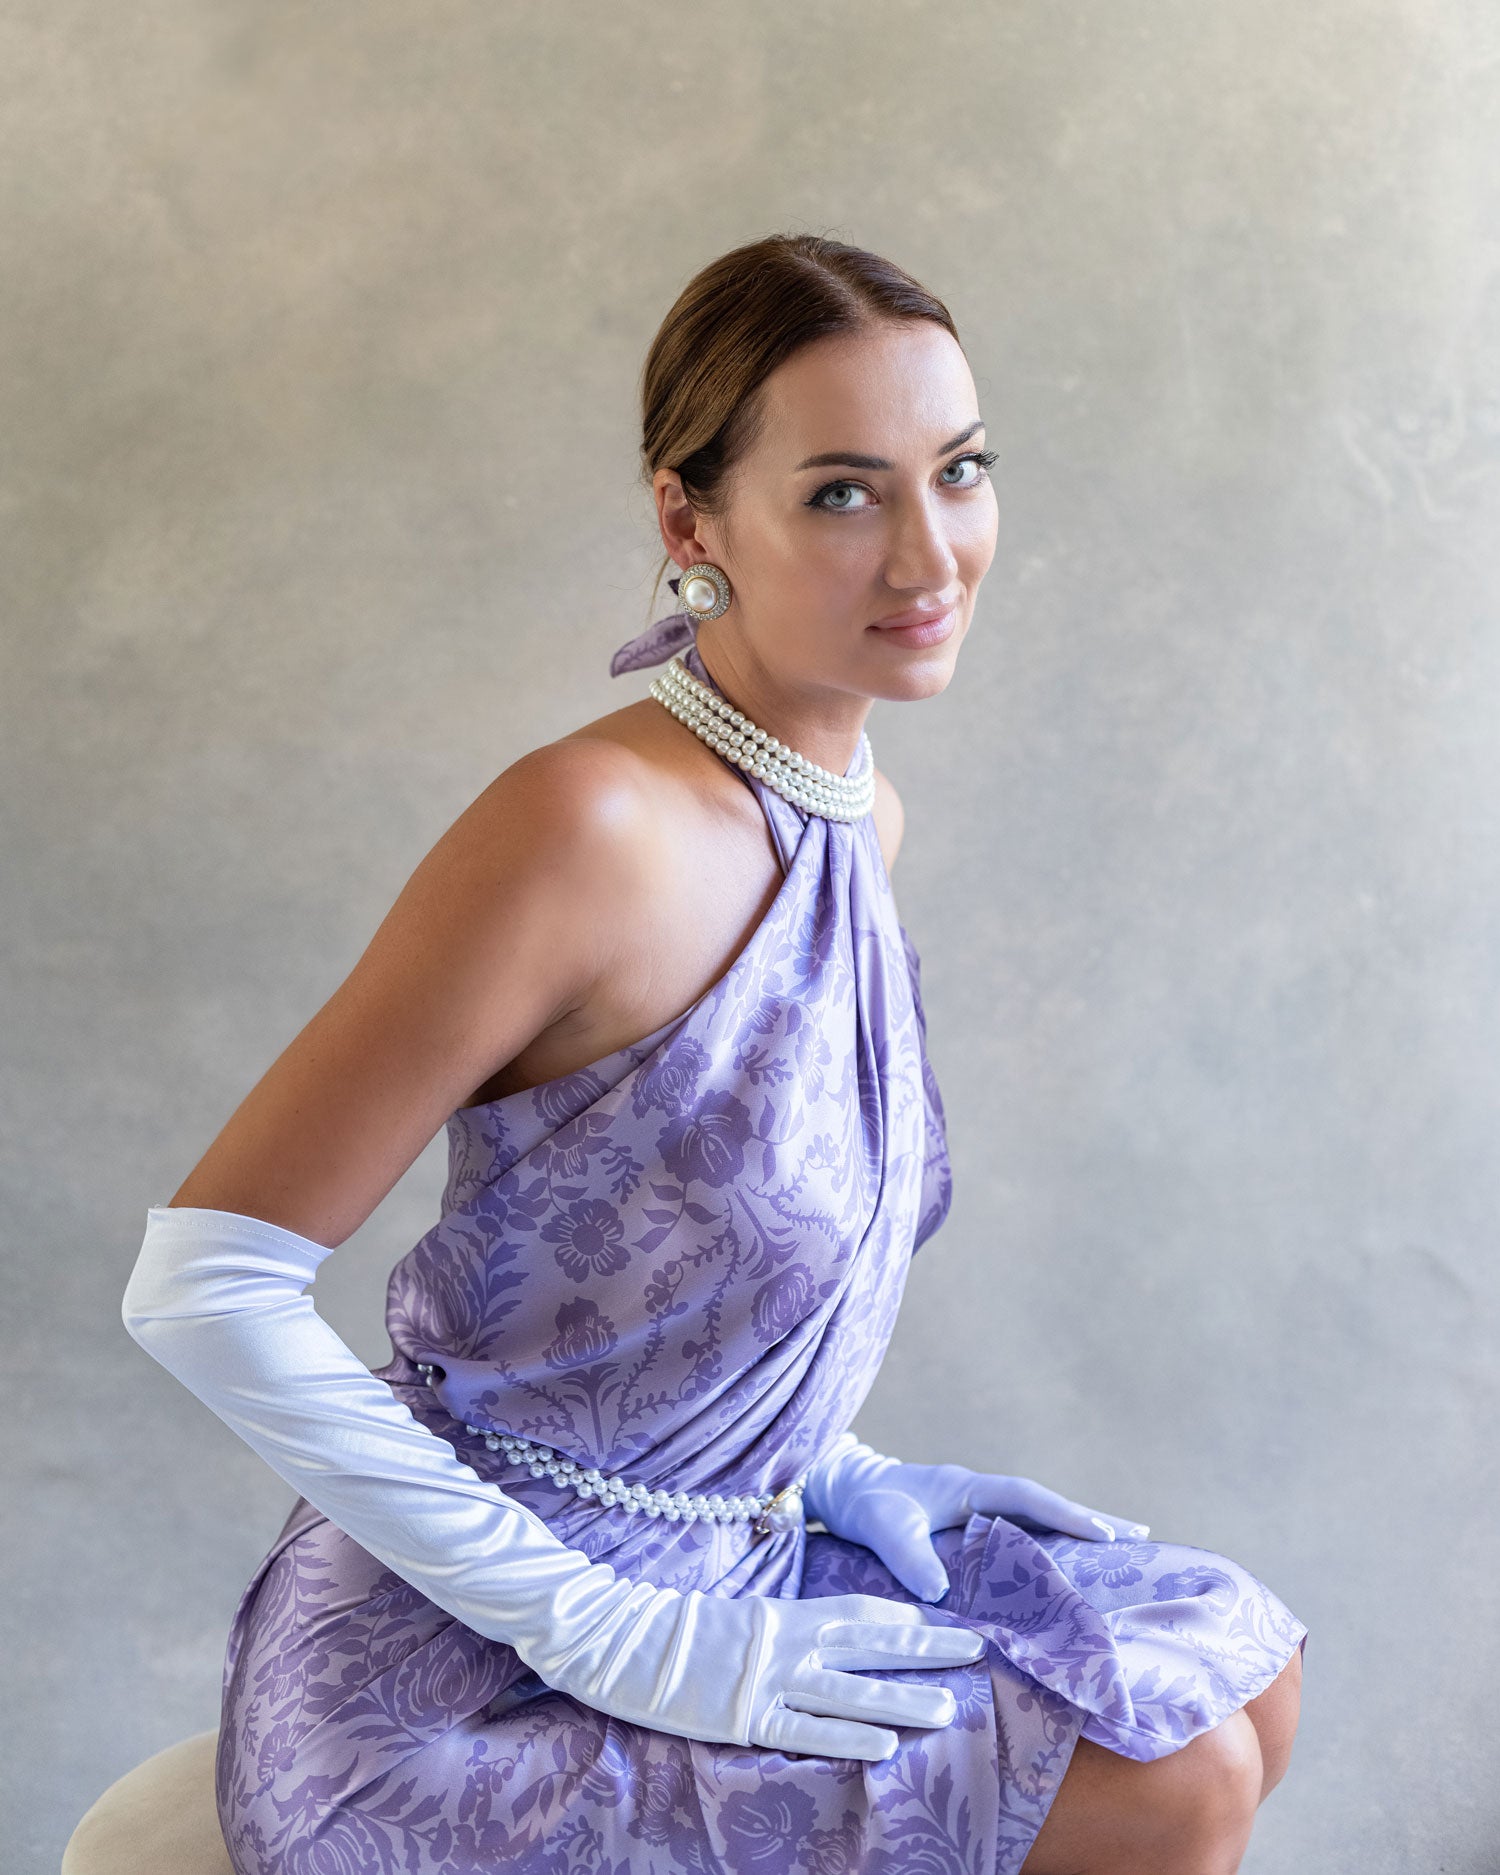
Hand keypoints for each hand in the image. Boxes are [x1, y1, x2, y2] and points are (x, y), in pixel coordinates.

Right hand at [529, 1584, 988, 1760]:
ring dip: (902, 1698)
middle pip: (871, 1645)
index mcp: (786, 1615)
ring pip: (850, 1691)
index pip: (861, 1613)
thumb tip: (817, 1640)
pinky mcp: (746, 1716)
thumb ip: (782, 1629)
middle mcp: (788, 1642)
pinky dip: (846, 1737)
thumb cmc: (678, 1631)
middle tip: (980, 1649)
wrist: (622, 1636)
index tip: (950, 1621)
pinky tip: (884, 1746)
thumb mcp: (741, 1620)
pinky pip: (805, 1730)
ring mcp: (769, 1680)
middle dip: (927, 1648)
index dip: (907, 1619)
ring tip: (950, 1706)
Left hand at [804, 1433, 1150, 1602]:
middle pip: (1045, 1502)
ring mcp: (978, 1504)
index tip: (1105, 1533)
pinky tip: (1069, 1559)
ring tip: (1123, 1545)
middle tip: (1139, 1536)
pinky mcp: (972, 1520)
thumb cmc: (864, 1504)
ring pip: (1037, 1513)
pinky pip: (1022, 1526)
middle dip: (1090, 1518)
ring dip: (1076, 1527)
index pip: (1026, 1497)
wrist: (844, 1487)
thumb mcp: (882, 1528)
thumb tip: (940, 1592)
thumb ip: (908, 1556)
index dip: (1065, 1514)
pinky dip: (1051, 1537)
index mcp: (966, 1487)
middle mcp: (980, 1491)